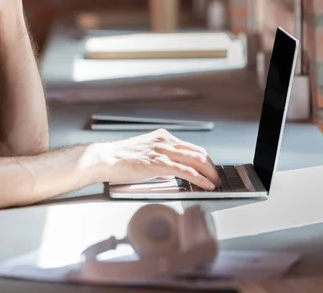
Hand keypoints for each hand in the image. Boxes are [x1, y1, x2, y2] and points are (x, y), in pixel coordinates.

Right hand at [95, 129, 219, 189]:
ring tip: (215, 183)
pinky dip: (199, 178)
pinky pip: (185, 171)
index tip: (210, 169)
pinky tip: (206, 185)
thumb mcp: (144, 154)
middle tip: (216, 178)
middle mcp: (165, 141)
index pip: (191, 147)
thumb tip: (169, 173)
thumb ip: (159, 161)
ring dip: (209, 173)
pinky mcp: (159, 163)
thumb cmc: (119, 159)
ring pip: (195, 160)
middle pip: (197, 152)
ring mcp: (163, 151)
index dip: (204, 160)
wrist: (105, 159)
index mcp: (162, 137)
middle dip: (211, 167)